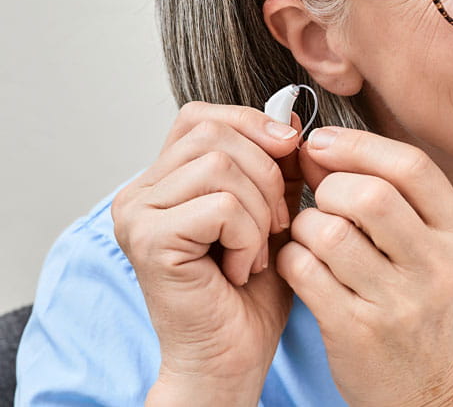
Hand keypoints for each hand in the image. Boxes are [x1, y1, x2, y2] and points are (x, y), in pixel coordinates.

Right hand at [112, 102, 302, 405]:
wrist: (231, 359)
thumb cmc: (250, 293)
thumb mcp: (273, 212)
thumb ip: (276, 166)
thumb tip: (289, 117)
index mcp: (163, 180)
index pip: (202, 117)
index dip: (251, 123)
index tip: (289, 150)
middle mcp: (139, 191)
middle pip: (216, 135)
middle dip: (267, 174)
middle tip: (275, 224)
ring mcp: (138, 214)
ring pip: (222, 166)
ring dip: (260, 212)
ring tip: (256, 252)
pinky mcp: (150, 240)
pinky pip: (223, 206)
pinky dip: (249, 237)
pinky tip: (241, 269)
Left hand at [277, 127, 452, 406]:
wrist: (422, 385)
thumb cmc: (415, 299)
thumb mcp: (424, 245)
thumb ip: (383, 191)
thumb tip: (317, 146)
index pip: (411, 166)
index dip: (358, 144)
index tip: (321, 142)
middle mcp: (440, 267)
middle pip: (369, 196)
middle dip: (330, 187)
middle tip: (322, 200)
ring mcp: (401, 303)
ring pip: (330, 233)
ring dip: (305, 225)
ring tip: (310, 235)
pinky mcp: (359, 331)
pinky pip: (303, 270)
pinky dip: (290, 257)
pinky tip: (299, 263)